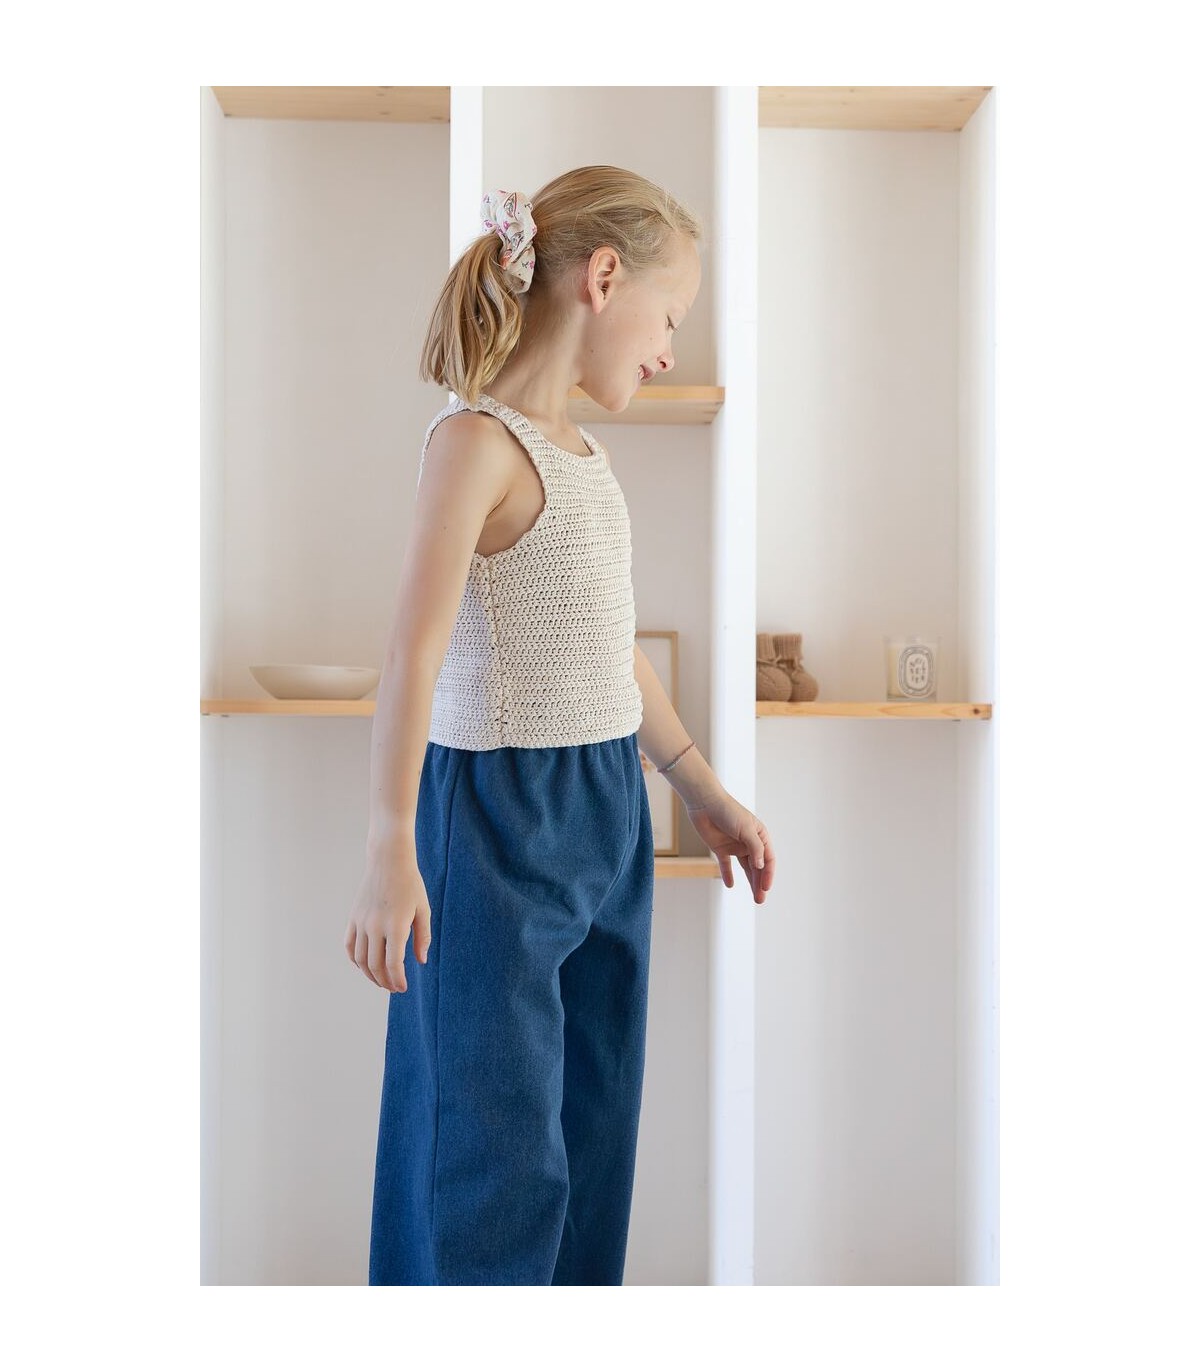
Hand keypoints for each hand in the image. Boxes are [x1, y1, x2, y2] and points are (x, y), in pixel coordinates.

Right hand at [344, 851, 430, 992]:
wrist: (388, 861)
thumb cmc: (410, 885)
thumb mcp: (423, 909)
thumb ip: (423, 937)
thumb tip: (421, 961)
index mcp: (396, 925)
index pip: (393, 963)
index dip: (398, 980)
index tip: (403, 988)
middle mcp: (375, 926)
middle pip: (375, 965)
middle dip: (385, 981)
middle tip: (394, 988)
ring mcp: (361, 922)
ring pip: (360, 959)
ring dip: (370, 975)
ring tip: (381, 980)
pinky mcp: (353, 918)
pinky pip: (350, 946)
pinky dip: (356, 960)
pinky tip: (366, 966)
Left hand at [685, 790, 774, 903]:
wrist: (704, 803)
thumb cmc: (727, 811)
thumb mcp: (745, 829)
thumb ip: (755, 848)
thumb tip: (761, 866)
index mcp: (760, 836)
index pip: (768, 859)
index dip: (768, 874)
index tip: (765, 888)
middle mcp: (749, 842)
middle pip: (758, 867)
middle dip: (760, 883)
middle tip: (759, 899)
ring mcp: (735, 846)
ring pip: (745, 868)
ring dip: (749, 881)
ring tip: (753, 897)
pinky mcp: (720, 848)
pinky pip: (726, 865)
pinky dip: (728, 875)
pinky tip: (730, 885)